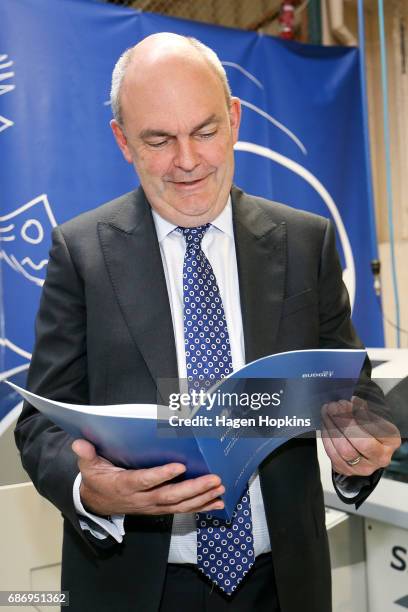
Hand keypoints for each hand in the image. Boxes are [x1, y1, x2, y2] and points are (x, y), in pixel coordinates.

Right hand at [72, 439, 224, 515]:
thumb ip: (86, 454)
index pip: (145, 480)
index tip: (180, 466)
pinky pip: (182, 510)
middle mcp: (141, 498)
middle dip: (193, 489)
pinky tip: (218, 503)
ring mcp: (152, 506)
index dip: (162, 475)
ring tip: (220, 489)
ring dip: (202, 498)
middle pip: (169, 496)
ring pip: (179, 505)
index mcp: (125, 485)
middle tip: (214, 479)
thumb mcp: (88, 466)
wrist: (97, 502)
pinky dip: (202, 507)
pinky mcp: (160, 508)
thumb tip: (79, 442)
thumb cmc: (97, 478)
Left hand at [321, 397, 400, 476]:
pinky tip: (325, 424)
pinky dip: (326, 437)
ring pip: (343, 450)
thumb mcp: (372, 415)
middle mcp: (380, 457)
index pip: (373, 428)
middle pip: (359, 442)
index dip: (355, 415)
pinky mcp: (347, 470)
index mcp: (391, 440)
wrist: (367, 447)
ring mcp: (364, 467)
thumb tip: (351, 403)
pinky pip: (333, 455)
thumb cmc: (370, 427)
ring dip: (331, 427)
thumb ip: (362, 410)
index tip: (343, 403)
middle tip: (332, 407)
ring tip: (327, 412)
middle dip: (342, 421)